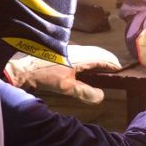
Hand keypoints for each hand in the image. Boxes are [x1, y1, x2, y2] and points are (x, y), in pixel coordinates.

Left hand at [4, 44, 121, 104]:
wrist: (25, 68)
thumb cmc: (46, 76)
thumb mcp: (66, 87)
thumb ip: (85, 92)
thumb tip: (102, 97)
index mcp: (81, 56)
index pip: (102, 58)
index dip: (112, 64)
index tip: (120, 69)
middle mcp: (78, 49)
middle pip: (99, 51)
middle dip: (108, 59)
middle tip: (115, 67)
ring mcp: (71, 48)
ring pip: (91, 50)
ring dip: (100, 57)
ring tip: (105, 66)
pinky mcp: (65, 50)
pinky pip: (84, 51)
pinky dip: (91, 56)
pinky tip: (89, 64)